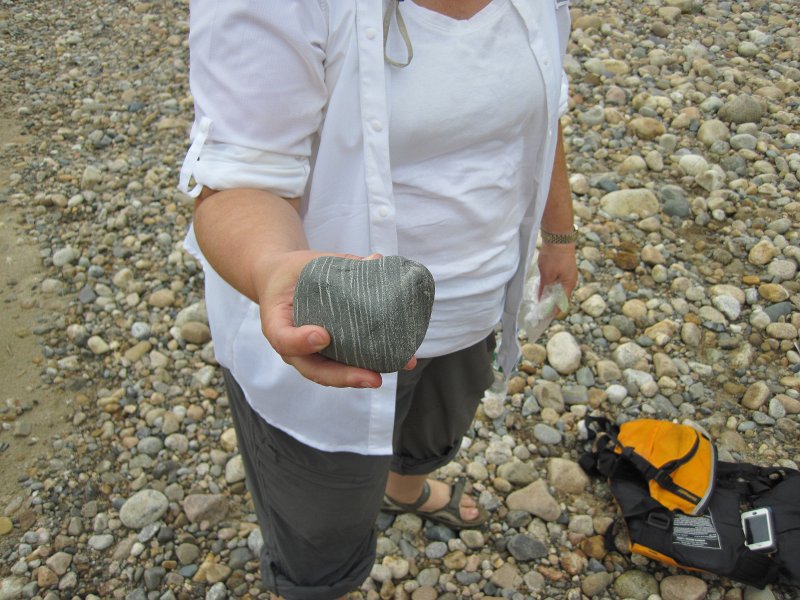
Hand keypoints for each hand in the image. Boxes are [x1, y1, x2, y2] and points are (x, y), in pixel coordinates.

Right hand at [256, 250, 415, 387]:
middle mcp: (292, 346)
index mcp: (277, 322)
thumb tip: (376, 260)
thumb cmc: (292, 273)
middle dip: (344, 376)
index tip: (322, 335)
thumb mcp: (306, 263)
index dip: (300, 342)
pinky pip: (343, 366)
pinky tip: (392, 362)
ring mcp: (309, 354)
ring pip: (330, 374)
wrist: (282, 282)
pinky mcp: (326, 355)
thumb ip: (338, 263)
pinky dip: (365, 366)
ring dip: (358, 378)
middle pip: (313, 369)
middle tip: (371, 377)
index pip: (283, 339)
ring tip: (384, 376)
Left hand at [536, 242, 577, 307]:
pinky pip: (556, 281)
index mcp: (569, 284)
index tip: (542, 317)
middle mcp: (570, 281)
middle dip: (550, 303)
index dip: (552, 311)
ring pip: (558, 288)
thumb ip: (544, 289)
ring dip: (549, 294)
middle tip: (538, 310)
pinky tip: (541, 287)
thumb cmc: (554, 256)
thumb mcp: (546, 275)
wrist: (558, 236)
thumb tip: (540, 301)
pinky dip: (550, 286)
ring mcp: (567, 274)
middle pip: (560, 297)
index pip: (562, 303)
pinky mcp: (563, 267)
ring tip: (538, 300)